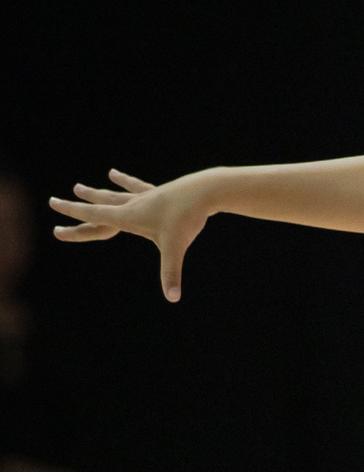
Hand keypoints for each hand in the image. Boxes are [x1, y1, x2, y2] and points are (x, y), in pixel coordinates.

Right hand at [49, 169, 216, 299]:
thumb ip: (171, 273)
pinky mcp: (157, 192)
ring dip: (96, 193)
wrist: (203, 191)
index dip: (72, 213)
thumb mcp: (176, 248)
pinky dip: (124, 182)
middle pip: (98, 205)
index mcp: (127, 217)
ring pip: (113, 195)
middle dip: (77, 205)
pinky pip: (135, 187)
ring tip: (79, 187)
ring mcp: (144, 197)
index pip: (93, 216)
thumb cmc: (186, 218)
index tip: (53, 204)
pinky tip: (115, 174)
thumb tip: (172, 298)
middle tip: (56, 200)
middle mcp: (131, 205)